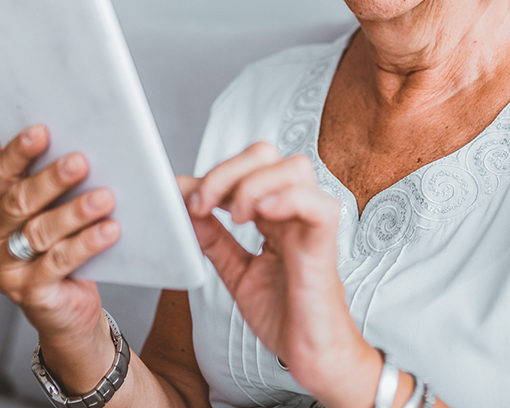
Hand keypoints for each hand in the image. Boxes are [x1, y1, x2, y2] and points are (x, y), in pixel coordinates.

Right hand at [0, 125, 119, 390]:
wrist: (68, 308)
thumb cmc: (67, 246)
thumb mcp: (64, 209)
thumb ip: (70, 183)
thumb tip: (102, 148)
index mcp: (2, 205)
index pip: (4, 174)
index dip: (18, 152)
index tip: (41, 131)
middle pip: (20, 201)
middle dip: (51, 179)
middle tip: (80, 161)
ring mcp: (11, 265)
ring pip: (41, 232)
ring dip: (74, 212)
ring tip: (104, 198)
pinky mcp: (32, 290)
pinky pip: (59, 262)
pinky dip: (86, 244)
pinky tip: (109, 230)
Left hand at [179, 143, 382, 407]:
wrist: (313, 357)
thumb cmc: (285, 315)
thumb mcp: (237, 273)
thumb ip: (215, 240)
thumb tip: (187, 209)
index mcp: (274, 212)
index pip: (245, 167)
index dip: (211, 175)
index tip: (181, 194)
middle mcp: (294, 209)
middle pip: (266, 155)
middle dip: (227, 171)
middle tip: (204, 204)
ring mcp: (312, 222)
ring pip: (293, 168)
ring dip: (254, 184)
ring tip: (236, 217)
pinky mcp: (326, 243)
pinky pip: (316, 204)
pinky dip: (287, 200)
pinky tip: (262, 216)